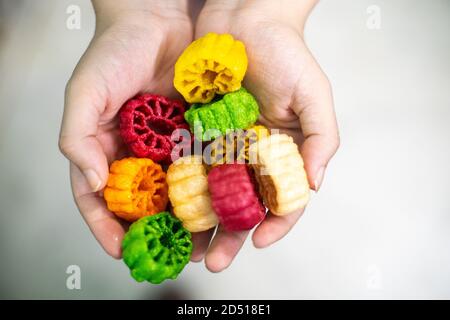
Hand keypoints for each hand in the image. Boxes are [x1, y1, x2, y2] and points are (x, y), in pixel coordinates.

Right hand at [59, 0, 194, 257]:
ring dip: (187, 219)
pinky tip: (222, 205)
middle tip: (169, 256)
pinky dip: (211, 187)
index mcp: (104, 150)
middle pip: (143, 204)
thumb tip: (93, 184)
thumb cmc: (114, 51)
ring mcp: (167, 146)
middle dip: (155, 233)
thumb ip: (78, 138)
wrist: (157, 17)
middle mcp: (137, 154)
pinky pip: (203, 165)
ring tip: (201, 242)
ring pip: (176, 192)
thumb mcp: (85, 93)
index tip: (120, 250)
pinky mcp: (195, 134)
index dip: (106, 227)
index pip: (99, 198)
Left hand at [192, 0, 339, 271]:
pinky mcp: (196, 131)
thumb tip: (314, 185)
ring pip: (211, 193)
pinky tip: (168, 209)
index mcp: (282, 152)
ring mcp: (223, 145)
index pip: (283, 198)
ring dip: (200, 223)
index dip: (275, 223)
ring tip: (186, 247)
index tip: (261, 240)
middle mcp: (252, 154)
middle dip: (229, 236)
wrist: (243, 18)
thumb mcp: (314, 94)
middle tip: (213, 262)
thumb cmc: (285, 52)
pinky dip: (179, 188)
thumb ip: (322, 139)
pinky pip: (187, 164)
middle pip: (242, 205)